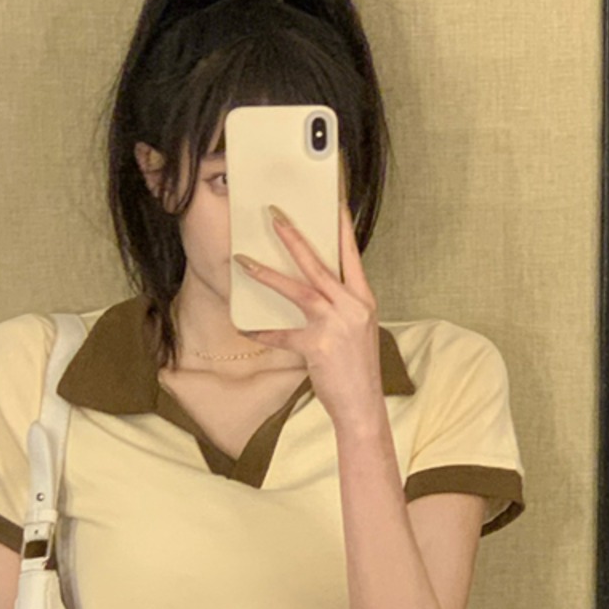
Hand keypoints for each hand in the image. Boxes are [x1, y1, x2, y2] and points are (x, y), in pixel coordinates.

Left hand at [234, 201, 385, 431]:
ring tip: (245, 261)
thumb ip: (340, 306)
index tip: (332, 202)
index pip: (351, 254)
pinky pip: (282, 335)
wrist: (362, 406)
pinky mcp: (318, 346)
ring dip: (269, 273)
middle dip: (295, 237)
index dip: (342, 227)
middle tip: (274, 216)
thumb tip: (313, 288)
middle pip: (319, 264)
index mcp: (363, 299)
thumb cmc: (357, 369)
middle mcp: (352, 307)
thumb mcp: (357, 330)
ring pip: (299, 290)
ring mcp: (336, 325)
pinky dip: (262, 332)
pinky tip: (245, 328)